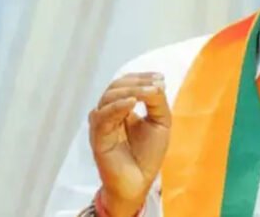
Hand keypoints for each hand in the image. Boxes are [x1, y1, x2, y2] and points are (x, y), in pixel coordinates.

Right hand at [88, 72, 170, 216]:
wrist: (139, 181)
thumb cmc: (148, 153)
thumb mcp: (160, 122)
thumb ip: (157, 102)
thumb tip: (156, 85)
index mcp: (123, 108)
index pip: (126, 84)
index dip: (141, 77)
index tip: (161, 77)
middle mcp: (109, 113)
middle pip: (115, 87)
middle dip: (137, 82)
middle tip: (157, 84)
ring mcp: (102, 124)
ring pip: (108, 98)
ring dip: (130, 91)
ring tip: (148, 92)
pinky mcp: (98, 137)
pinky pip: (102, 117)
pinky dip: (117, 107)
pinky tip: (132, 102)